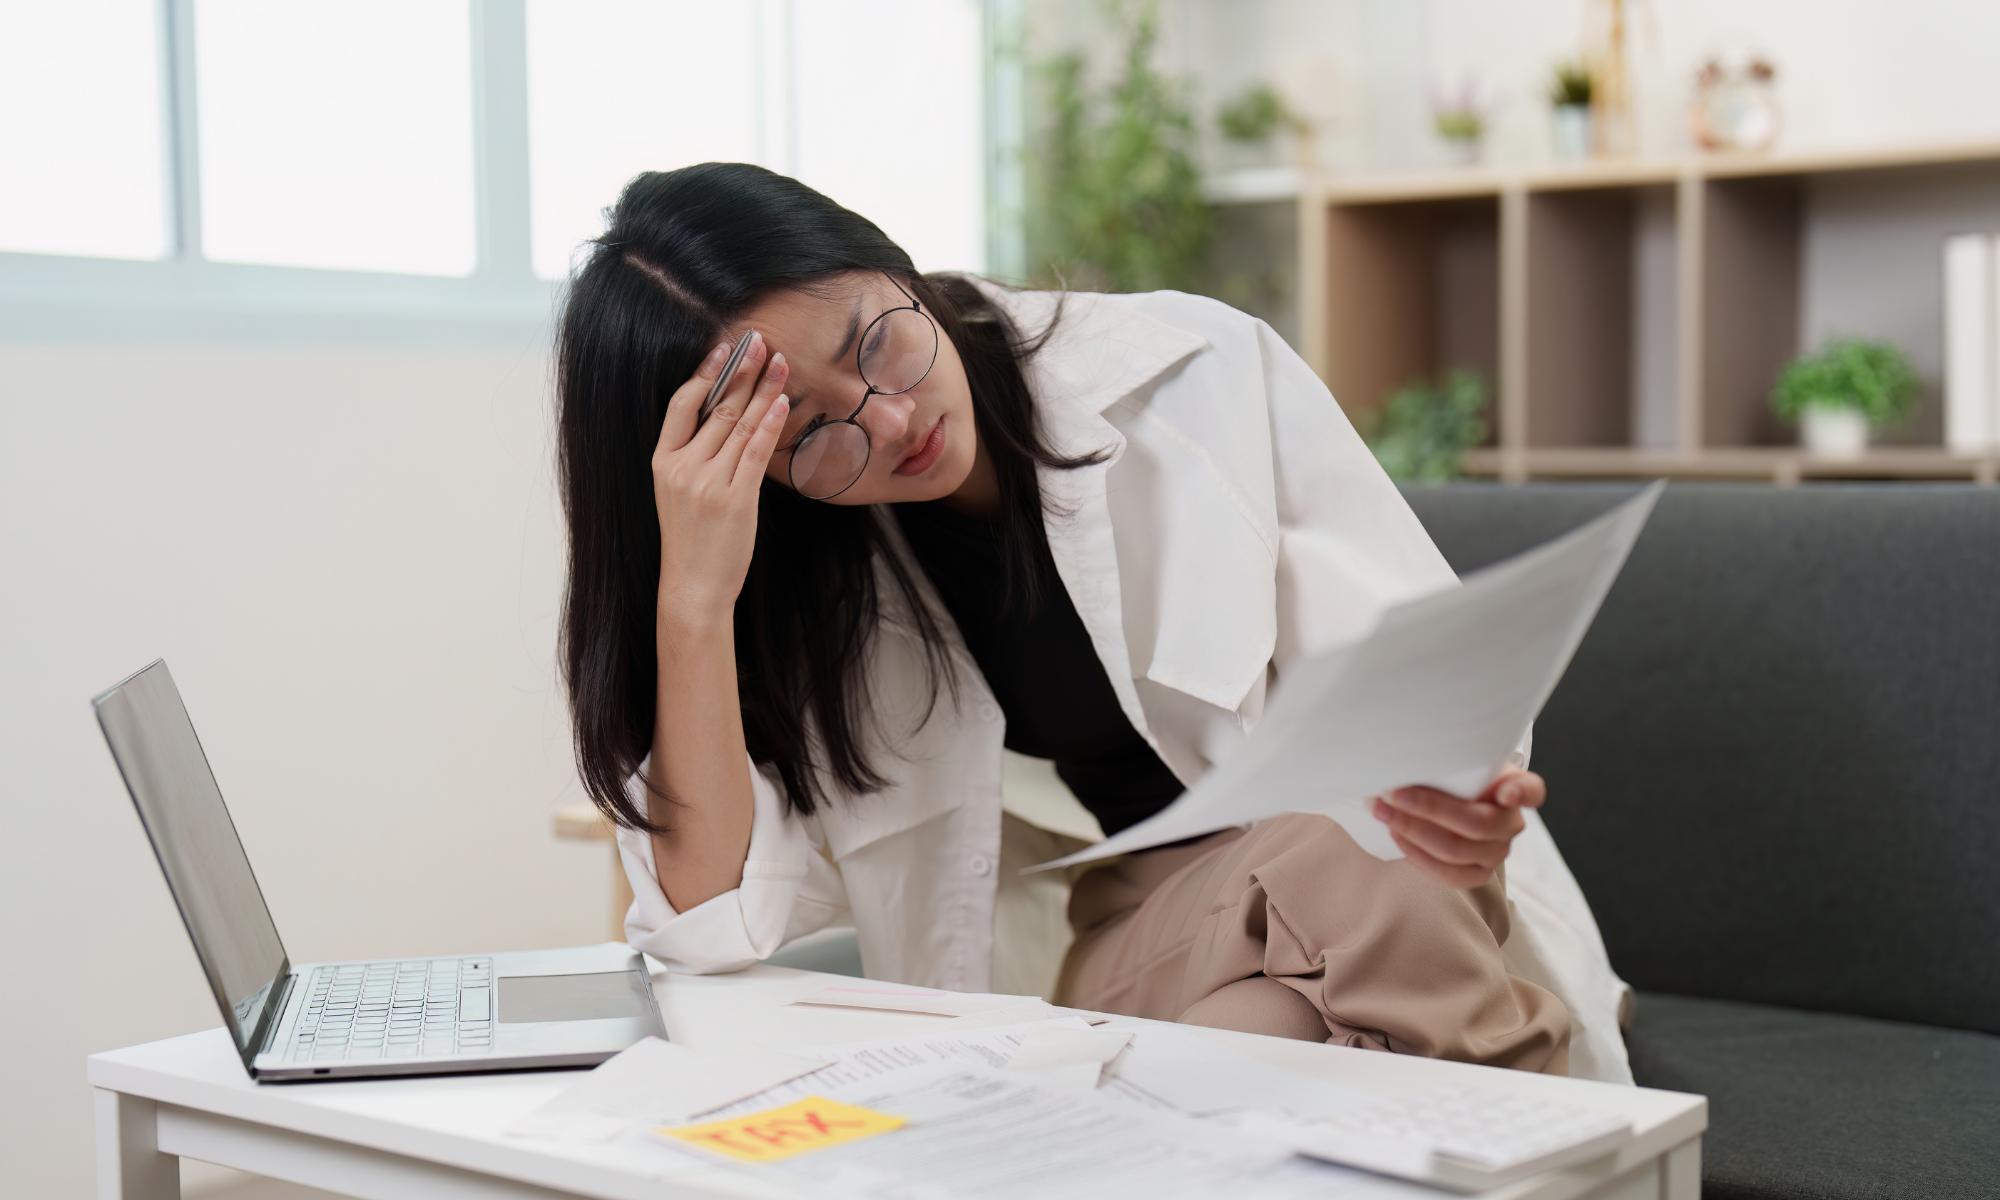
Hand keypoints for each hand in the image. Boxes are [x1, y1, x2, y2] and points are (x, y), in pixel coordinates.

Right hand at [652, 331, 789, 623]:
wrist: (693, 586)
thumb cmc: (691, 540)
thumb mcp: (678, 492)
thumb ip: (695, 456)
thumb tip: (726, 416)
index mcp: (662, 462)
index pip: (681, 404)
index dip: (704, 372)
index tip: (724, 348)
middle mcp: (683, 468)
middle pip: (718, 408)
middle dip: (743, 372)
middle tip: (761, 342)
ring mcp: (708, 483)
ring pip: (740, 425)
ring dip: (764, 391)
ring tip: (780, 364)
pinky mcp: (735, 499)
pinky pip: (755, 453)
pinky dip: (769, 425)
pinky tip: (782, 403)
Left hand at [1370, 766, 1544, 888]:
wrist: (1453, 801)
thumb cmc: (1455, 776)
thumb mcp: (1461, 761)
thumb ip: (1452, 759)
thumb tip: (1410, 755)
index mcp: (1516, 787)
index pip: (1531, 791)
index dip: (1521, 794)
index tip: (1506, 792)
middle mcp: (1512, 823)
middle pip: (1474, 823)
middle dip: (1427, 808)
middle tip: (1391, 793)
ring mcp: (1497, 852)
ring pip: (1454, 850)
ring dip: (1411, 830)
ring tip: (1381, 811)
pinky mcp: (1478, 873)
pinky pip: (1448, 873)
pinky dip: (1416, 854)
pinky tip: (1395, 833)